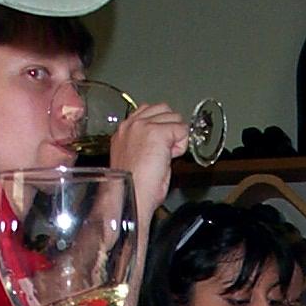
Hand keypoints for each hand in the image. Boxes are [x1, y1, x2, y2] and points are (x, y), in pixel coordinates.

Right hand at [109, 102, 188, 227]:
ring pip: (174, 117)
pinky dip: (182, 144)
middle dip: (170, 128)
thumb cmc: (133, 188)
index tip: (159, 148)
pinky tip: (171, 157)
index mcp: (123, 131)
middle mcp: (131, 125)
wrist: (130, 196)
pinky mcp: (158, 133)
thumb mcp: (136, 159)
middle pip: (163, 109)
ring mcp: (144, 126)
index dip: (160, 127)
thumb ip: (147, 144)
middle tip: (166, 151)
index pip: (147, 111)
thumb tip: (163, 144)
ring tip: (168, 155)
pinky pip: (182, 129)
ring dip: (176, 135)